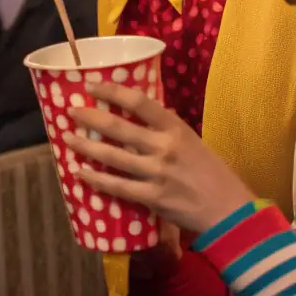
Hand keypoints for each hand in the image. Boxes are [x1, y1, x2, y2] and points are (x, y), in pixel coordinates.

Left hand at [65, 82, 254, 235]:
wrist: (227, 209)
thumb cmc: (211, 171)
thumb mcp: (192, 140)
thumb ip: (166, 128)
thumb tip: (144, 112)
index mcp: (175, 127)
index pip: (139, 101)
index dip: (113, 90)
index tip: (92, 85)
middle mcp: (163, 146)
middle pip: (118, 127)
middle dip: (90, 117)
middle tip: (71, 110)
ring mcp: (156, 173)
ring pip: (112, 157)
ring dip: (86, 147)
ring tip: (68, 138)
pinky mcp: (151, 197)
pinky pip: (117, 187)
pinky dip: (96, 180)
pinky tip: (81, 173)